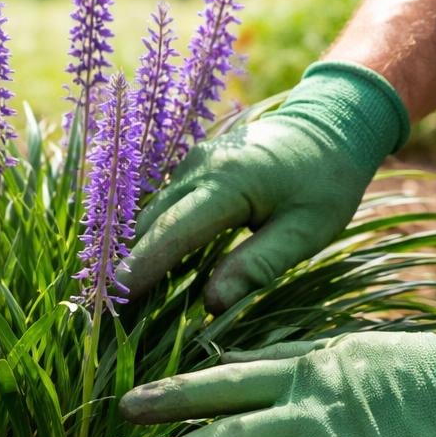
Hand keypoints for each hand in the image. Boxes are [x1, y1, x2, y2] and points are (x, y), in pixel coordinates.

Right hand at [120, 61, 407, 312]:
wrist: (332, 124)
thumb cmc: (326, 182)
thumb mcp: (306, 230)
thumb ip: (257, 266)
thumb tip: (210, 304)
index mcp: (227, 183)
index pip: (172, 233)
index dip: (140, 267)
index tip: (113, 300)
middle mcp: (198, 169)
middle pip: (149, 224)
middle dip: (124, 266)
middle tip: (103, 312)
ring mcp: (190, 165)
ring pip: (149, 216)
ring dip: (131, 253)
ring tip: (113, 296)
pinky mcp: (191, 169)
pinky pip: (161, 208)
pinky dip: (148, 238)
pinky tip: (139, 267)